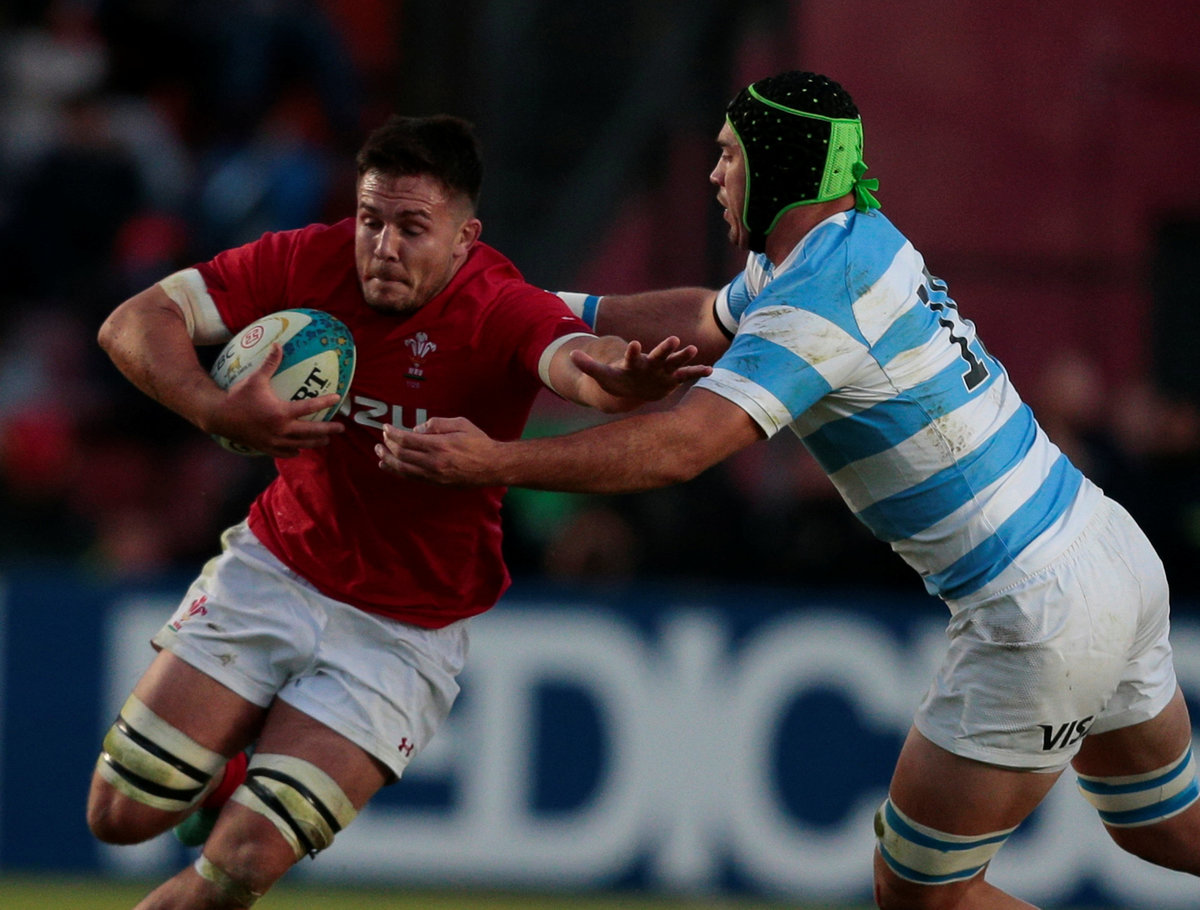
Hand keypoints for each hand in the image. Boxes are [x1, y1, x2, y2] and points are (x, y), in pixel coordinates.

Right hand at [207, 344, 344, 456]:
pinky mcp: (265, 447)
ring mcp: (274, 441)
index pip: (309, 407)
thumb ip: (270, 363)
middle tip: (341, 428)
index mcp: (281, 413)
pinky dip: (293, 451)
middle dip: (328, 430)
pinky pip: (284, 452)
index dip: (325, 402)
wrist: (218, 416)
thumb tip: (279, 344)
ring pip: (300, 444)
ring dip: (315, 442)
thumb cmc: (238, 397)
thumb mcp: (255, 379)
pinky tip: (299, 450)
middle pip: (311, 432)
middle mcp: (280, 430)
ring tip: (326, 440)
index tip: (337, 398)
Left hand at [376, 418, 501, 485]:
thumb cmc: (478, 442)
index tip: (386, 427)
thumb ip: (436, 424)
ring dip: (388, 460)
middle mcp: (434, 462)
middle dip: (387, 445)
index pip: (406, 439)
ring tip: (379, 453)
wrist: (493, 466)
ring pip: (403, 469)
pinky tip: (389, 466)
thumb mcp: (460, 423)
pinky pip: (411, 477)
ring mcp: (434, 475)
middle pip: (401, 454)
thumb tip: (416, 429)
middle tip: (381, 439)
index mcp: (439, 445)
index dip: (392, 433)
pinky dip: (397, 472)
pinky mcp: (436, 483)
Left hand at [571, 336, 711, 407]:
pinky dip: (697, 372)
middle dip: (665, 348)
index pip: (632, 356)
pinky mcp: (672, 378)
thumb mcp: (601, 374)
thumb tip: (571, 355)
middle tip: (673, 339)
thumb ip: (588, 366)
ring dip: (684, 356)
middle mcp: (650, 363)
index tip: (632, 344)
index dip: (632, 351)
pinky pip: (686, 375)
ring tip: (693, 350)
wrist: (632, 386)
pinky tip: (710, 371)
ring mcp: (663, 370)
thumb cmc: (617, 379)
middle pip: (658, 355)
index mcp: (633, 362)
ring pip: (675, 361)